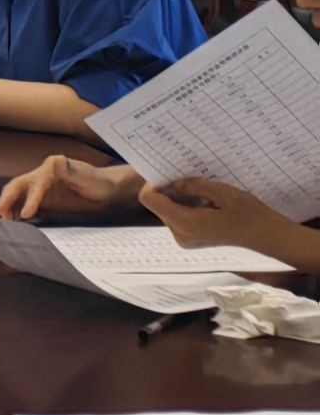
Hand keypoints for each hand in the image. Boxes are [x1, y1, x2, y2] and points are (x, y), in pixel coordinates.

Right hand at [0, 158, 141, 220]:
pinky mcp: (44, 199)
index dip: (30, 198)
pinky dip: (17, 212)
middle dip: (7, 199)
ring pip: (18, 195)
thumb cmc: (100, 184)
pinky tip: (15, 223)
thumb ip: (71, 172)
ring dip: (9, 207)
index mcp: (50, 168)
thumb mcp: (88, 179)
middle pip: (18, 186)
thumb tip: (57, 161)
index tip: (26, 214)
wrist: (107, 191)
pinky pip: (26, 204)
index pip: (35, 183)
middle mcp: (41, 176)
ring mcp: (41, 188)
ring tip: (4, 222)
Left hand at [141, 176, 293, 256]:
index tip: (171, 175)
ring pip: (167, 211)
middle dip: (170, 191)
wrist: (265, 235)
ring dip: (179, 199)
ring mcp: (185, 239)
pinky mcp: (190, 240)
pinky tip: (205, 204)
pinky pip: (178, 218)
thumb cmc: (248, 213)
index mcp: (185, 223)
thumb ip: (192, 185)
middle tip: (192, 182)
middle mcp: (180, 234)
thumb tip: (172, 182)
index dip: (155, 184)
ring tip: (204, 194)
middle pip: (158, 205)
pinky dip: (186, 207)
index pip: (149, 199)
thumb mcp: (221, 191)